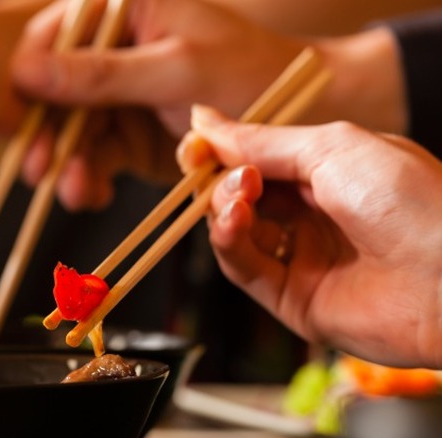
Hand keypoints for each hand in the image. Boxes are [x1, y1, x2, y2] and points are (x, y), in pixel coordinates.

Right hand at [9, 0, 305, 210]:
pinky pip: (94, 156)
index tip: (14, 120)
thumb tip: (26, 72)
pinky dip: (90, 177)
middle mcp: (112, 49)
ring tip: (74, 192)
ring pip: (70, 130)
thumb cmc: (246, 74)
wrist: (296, 120)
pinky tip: (94, 193)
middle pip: (53, 90)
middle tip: (36, 171)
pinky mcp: (126, 133)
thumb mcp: (175, 71)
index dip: (27, 77)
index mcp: (124, 11)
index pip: (53, 36)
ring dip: (67, 164)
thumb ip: (100, 74)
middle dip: (46, 134)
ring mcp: (118, 95)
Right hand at [180, 104, 441, 367]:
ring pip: (233, 231)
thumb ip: (262, 141)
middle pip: (237, 195)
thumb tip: (204, 120)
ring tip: (239, 194)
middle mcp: (309, 215)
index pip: (254, 160)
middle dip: (218, 177)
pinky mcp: (290, 298)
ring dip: (223, 206)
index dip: (220, 152)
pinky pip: (243, 268)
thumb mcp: (332, 148)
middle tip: (209, 165)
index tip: (194, 144)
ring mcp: (299, 257)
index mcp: (325, 173)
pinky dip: (229, 241)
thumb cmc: (411, 199)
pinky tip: (236, 220)